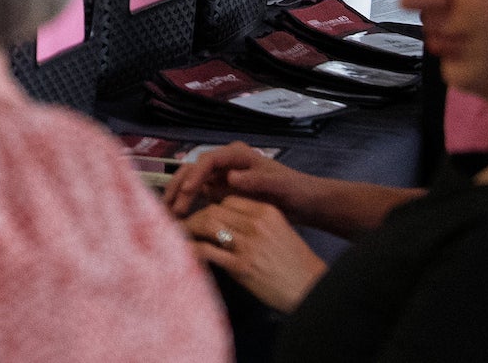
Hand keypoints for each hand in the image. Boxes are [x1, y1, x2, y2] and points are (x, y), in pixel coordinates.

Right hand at [163, 142, 309, 219]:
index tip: (189, 191)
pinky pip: (197, 195)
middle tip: (170, 208)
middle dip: (180, 185)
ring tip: (169, 215)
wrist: (302, 202)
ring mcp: (220, 176)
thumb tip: (231, 177)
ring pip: (191, 181)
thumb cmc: (292, 188)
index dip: (196, 174)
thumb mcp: (278, 184)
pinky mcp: (218, 191)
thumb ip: (256, 180)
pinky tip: (179, 219)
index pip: (209, 160)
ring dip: (178, 195)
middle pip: (194, 168)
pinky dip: (186, 204)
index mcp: (237, 155)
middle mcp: (224, 163)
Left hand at [187, 196, 327, 314]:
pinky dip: (190, 249)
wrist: (311, 288)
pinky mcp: (241, 266)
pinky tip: (181, 252)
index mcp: (266, 212)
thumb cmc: (296, 265)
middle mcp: (256, 224)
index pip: (228, 200)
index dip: (210, 207)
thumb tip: (227, 226)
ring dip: (188, 229)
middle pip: (214, 210)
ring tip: (175, 236)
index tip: (199, 216)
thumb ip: (255, 225)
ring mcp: (248, 244)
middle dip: (194, 217)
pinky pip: (206, 251)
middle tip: (180, 226)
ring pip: (207, 225)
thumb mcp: (279, 233)